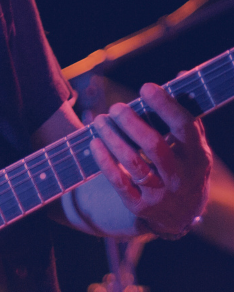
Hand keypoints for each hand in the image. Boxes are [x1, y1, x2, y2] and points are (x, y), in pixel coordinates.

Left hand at [90, 82, 211, 237]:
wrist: (179, 215)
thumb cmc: (182, 165)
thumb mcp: (192, 144)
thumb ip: (185, 112)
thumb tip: (179, 75)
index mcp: (197, 156)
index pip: (184, 127)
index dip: (165, 105)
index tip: (146, 88)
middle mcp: (181, 177)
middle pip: (154, 146)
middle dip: (131, 123)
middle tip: (116, 108)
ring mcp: (161, 194)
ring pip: (134, 164)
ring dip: (113, 138)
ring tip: (99, 120)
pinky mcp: (140, 207)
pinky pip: (119, 183)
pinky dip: (105, 161)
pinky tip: (95, 143)